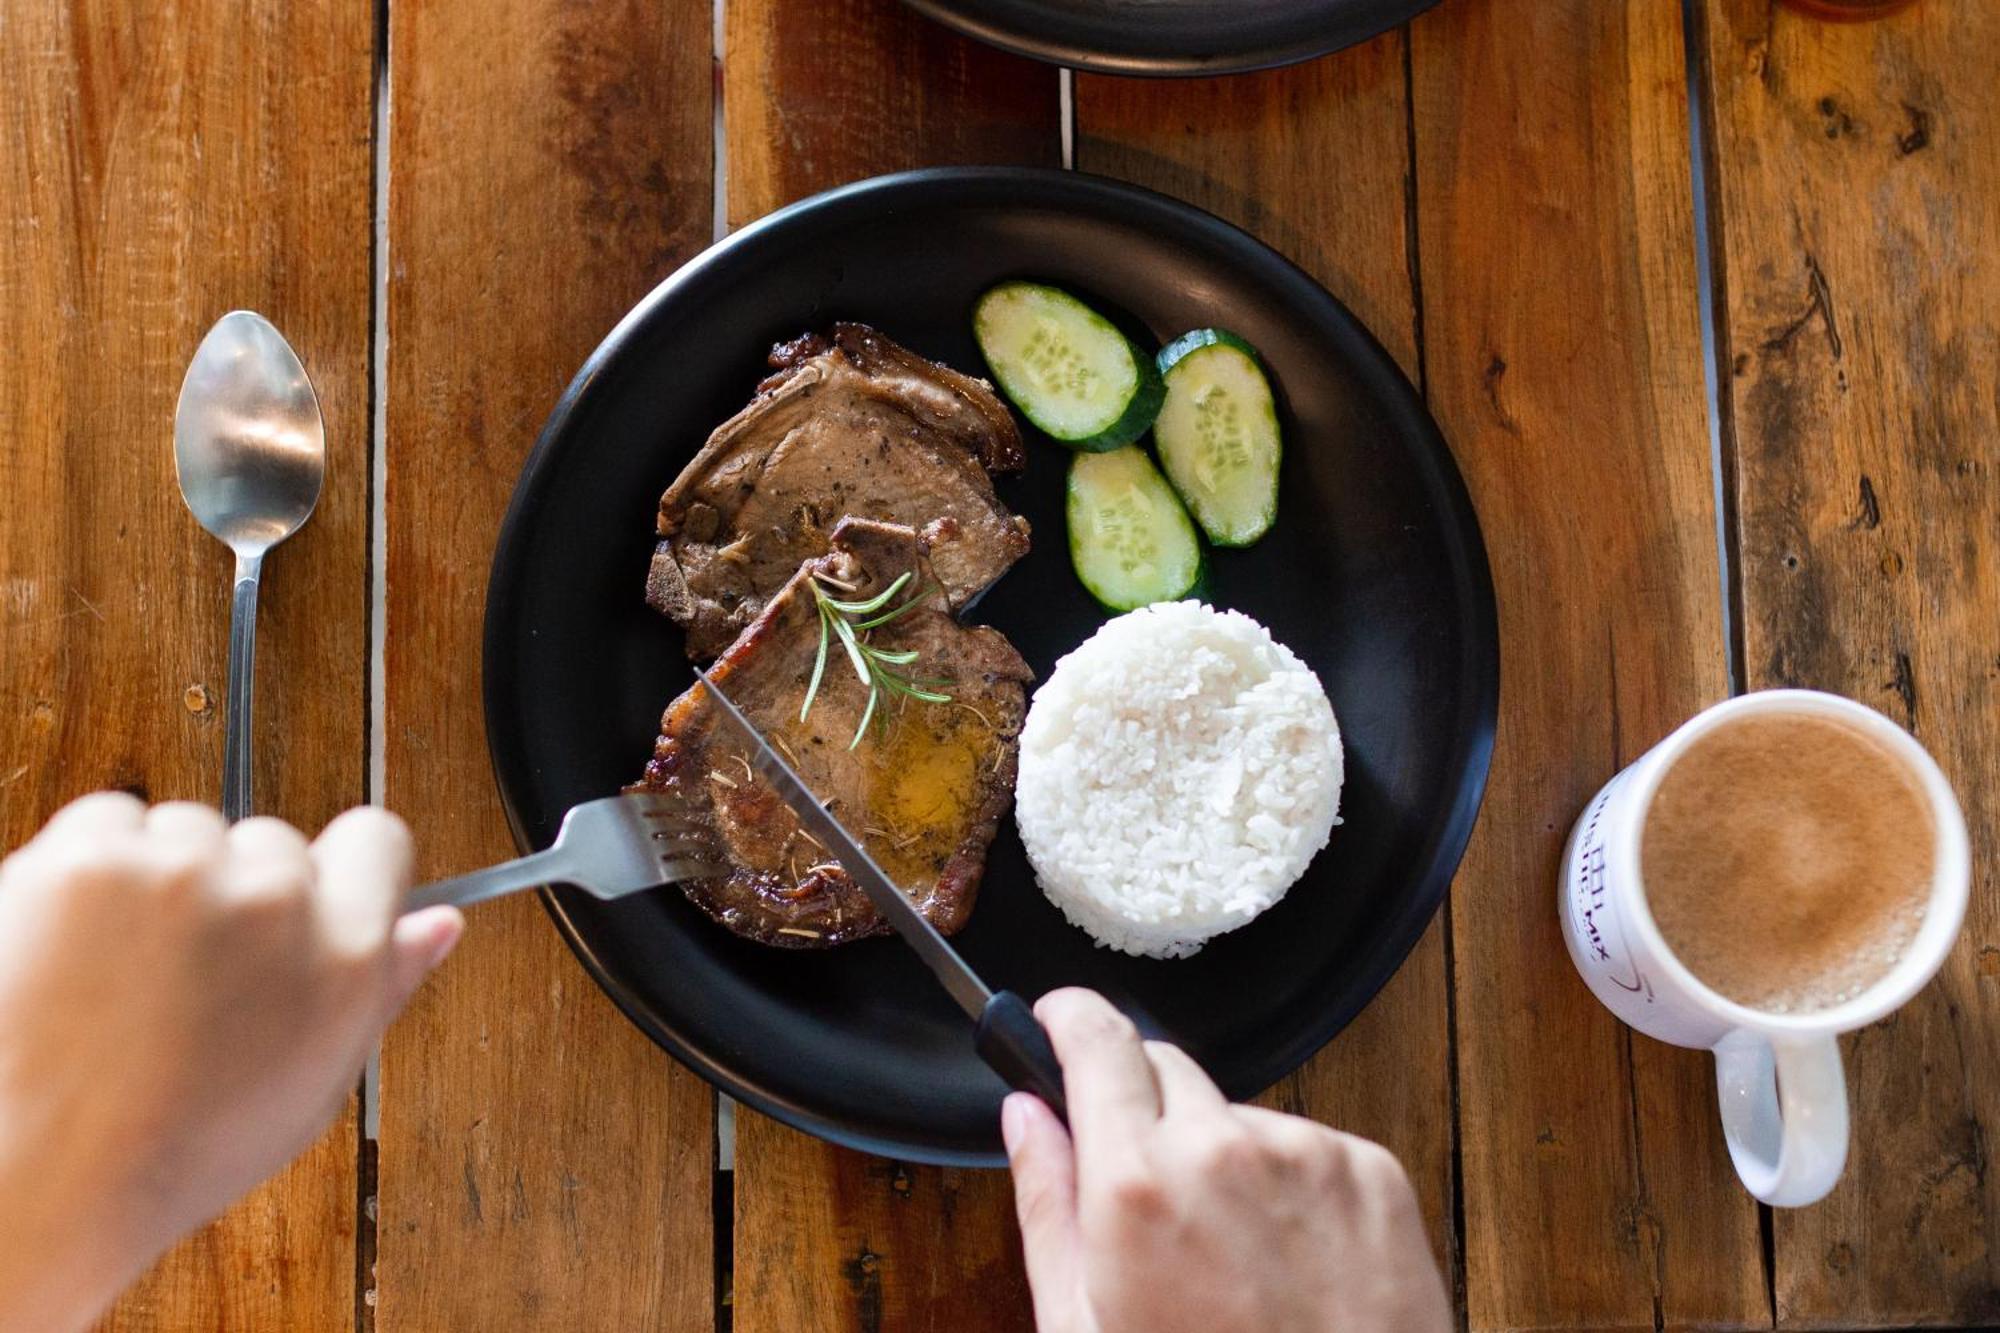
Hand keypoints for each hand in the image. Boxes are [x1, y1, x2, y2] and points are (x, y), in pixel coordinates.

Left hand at [0, 794, 461, 1331]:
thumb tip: (436, 925)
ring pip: (185, 829)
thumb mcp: (308, 1090)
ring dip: (156, 876)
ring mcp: (184, 871)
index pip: (377, 840)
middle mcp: (277, 901)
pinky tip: (74, 945)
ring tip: (117, 972)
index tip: (301, 898)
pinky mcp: (93, 856)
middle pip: (272, 841)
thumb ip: (379, 989)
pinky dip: (87, 868)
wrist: (28, 1174)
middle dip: (235, 888)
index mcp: (347, 955)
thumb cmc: (162, 1153)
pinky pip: (106, 820)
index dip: (339, 868)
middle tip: (185, 977)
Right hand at [1004, 988, 1448, 1332]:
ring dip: (1221, 1157)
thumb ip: (1047, 1204)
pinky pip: (1307, 1146)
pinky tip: (1290, 1262)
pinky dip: (1290, 1186)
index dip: (1069, 1018)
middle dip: (1141, 1108)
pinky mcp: (1372, 1171)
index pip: (1096, 1040)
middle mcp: (1224, 1150)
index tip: (1059, 1020)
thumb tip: (1025, 1116)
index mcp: (1138, 1187)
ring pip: (1237, 1115)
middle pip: (1164, 1068)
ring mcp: (1307, 1154)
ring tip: (1231, 1258)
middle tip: (1145, 1196)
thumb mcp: (1081, 1327)